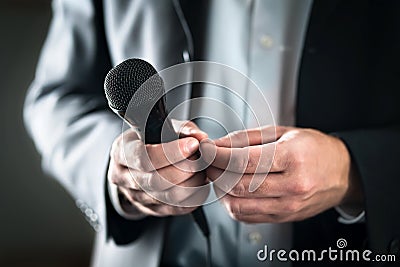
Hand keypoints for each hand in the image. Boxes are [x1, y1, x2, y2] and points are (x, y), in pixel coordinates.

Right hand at [108, 120, 208, 216]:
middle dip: (185, 169)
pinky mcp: (150, 209)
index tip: (193, 145)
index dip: (171, 153)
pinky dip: (193, 197)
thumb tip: (201, 138)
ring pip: (168, 197)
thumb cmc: (151, 140)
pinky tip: (200, 184)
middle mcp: (123, 176)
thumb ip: (183, 129)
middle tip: (201, 159)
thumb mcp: (162, 126)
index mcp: (122, 151)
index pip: (144, 157)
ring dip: (192, 184)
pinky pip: (176, 209)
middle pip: (157, 180)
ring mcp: (135, 196)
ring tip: (202, 170)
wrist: (137, 162)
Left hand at [201, 126, 362, 222]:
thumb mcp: (283, 132)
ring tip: (220, 174)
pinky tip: (231, 189)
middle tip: (209, 160)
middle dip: (215, 171)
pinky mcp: (283, 218)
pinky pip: (246, 217)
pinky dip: (231, 203)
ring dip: (220, 190)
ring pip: (238, 205)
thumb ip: (246, 138)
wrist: (342, 173)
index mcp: (293, 158)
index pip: (242, 161)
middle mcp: (292, 186)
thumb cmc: (314, 149)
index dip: (217, 155)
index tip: (206, 149)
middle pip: (237, 184)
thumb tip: (217, 145)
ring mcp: (288, 206)